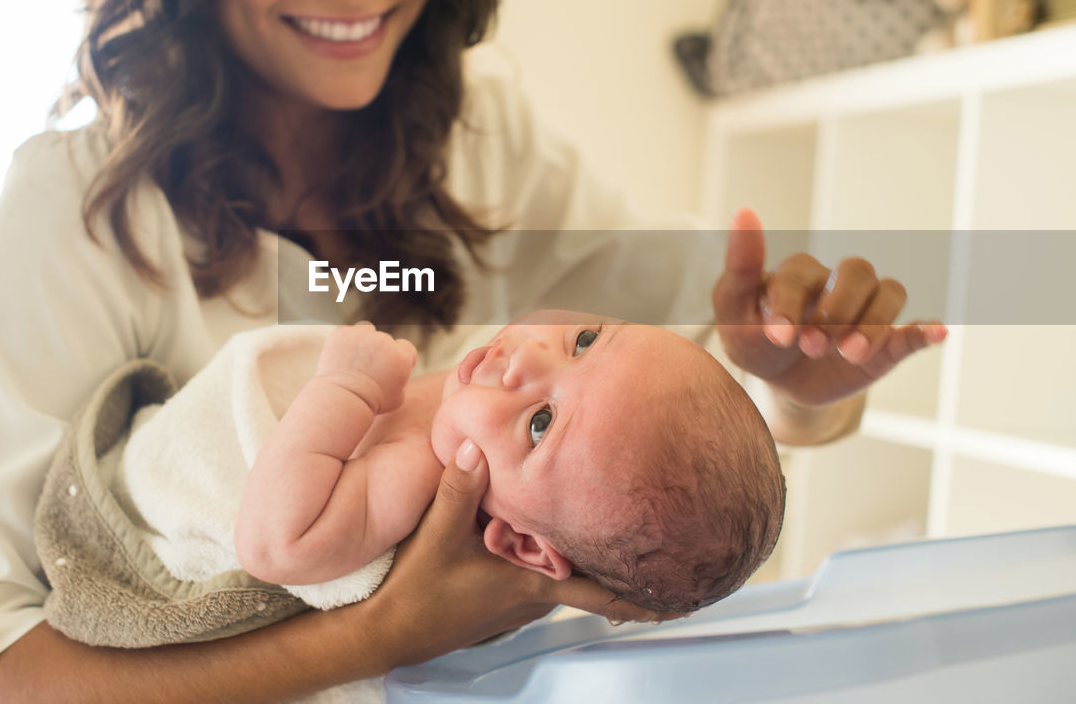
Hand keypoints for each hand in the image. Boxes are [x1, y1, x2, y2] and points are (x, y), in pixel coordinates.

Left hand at [317, 322, 416, 412]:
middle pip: (385, 339)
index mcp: (401, 356)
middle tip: (367, 368)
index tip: (390, 367)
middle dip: (379, 351)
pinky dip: (345, 341)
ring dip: (364, 339)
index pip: (405, 347)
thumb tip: (399, 373)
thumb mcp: (397, 399)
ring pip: (367, 329)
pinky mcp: (343, 333)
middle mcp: (384, 341)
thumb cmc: (371, 403)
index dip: (398, 356)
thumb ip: (401, 381)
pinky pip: (348, 332)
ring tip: (356, 357)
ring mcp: (363, 335)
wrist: (341, 400)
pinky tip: (343, 355)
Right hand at [362, 441, 668, 667]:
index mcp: (532, 582)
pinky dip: (551, 548)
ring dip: (583, 548)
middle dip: (621, 554)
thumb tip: (477, 445)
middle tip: (660, 533)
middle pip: (589, 569)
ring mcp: (519, 595)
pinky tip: (541, 527)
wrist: (388, 629)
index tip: (687, 594)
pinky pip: (540, 567)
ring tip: (606, 518)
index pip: (603, 593)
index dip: (647, 595)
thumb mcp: (438, 537)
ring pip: (564, 566)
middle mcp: (534, 592)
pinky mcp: (502, 592)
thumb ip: (460, 489)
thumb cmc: (417, 595)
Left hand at [712, 209, 946, 406]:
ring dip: (874, 323)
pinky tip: (935, 332)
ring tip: (850, 353)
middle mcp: (838, 284)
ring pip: (890, 292)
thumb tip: (744, 209)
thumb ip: (740, 266)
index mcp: (799, 273)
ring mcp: (865, 312)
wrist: (779, 384)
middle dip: (837, 310)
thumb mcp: (733, 309)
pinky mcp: (887, 344)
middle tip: (810, 346)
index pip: (803, 273)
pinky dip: (925, 330)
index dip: (791, 305)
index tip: (778, 337)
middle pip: (858, 271)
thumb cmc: (753, 340)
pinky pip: (915, 330)